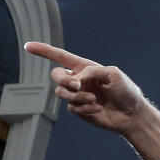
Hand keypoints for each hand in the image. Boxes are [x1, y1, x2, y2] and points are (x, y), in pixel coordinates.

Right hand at [24, 41, 146, 133]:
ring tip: (94, 99)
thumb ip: (91, 72)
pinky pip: (72, 108)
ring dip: (77, 96)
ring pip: (61, 93)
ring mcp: (77, 96)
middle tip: (77, 85)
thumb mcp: (111, 74)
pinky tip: (97, 108)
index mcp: (85, 68)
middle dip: (64, 80)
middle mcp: (78, 80)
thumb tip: (75, 79)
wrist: (132, 114)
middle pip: (55, 75)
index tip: (28, 46)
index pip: (60, 57)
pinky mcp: (79, 110)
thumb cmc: (125, 91)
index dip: (43, 51)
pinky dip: (84, 108)